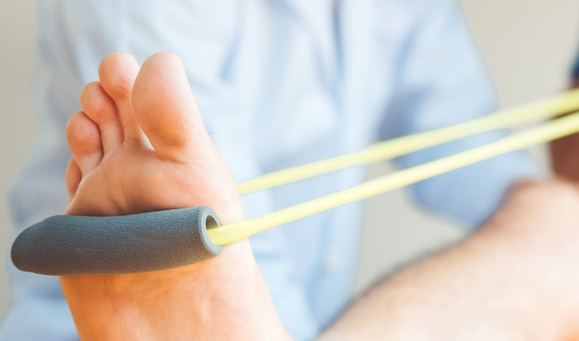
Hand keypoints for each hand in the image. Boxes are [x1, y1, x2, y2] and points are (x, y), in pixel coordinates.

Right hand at [61, 52, 287, 339]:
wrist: (183, 322)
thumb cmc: (207, 250)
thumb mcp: (196, 171)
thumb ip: (174, 118)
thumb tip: (158, 61)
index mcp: (178, 155)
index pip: (150, 103)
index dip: (132, 79)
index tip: (120, 69)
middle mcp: (144, 175)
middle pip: (115, 117)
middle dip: (104, 95)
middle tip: (102, 89)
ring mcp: (111, 201)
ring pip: (90, 147)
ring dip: (86, 124)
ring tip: (89, 119)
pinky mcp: (83, 230)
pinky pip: (73, 188)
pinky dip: (72, 167)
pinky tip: (81, 160)